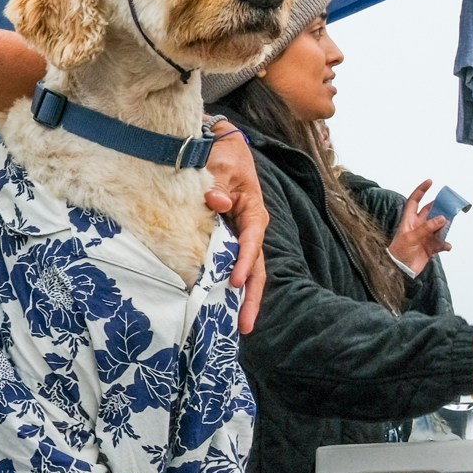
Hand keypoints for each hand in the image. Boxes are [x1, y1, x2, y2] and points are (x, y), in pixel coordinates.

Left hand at [204, 122, 267, 332]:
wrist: (222, 146)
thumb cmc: (223, 155)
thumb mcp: (220, 165)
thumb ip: (217, 185)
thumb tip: (217, 203)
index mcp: (253, 210)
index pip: (252, 240)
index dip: (244, 262)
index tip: (234, 282)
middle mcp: (251, 228)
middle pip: (256, 267)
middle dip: (252, 297)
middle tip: (245, 325)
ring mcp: (241, 236)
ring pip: (247, 271)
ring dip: (243, 298)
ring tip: (240, 326)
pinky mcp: (229, 239)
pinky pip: (231, 265)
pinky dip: (228, 285)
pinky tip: (223, 306)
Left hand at [387, 180, 451, 276]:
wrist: (400, 270)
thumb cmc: (399, 252)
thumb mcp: (411, 237)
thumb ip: (427, 227)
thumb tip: (443, 218)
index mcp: (409, 220)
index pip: (415, 201)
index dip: (421, 191)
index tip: (430, 182)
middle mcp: (418, 226)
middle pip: (431, 212)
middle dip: (440, 208)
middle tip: (450, 205)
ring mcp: (425, 236)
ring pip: (439, 226)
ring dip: (445, 227)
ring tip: (446, 228)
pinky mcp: (430, 247)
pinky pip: (442, 242)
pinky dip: (446, 244)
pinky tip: (446, 246)